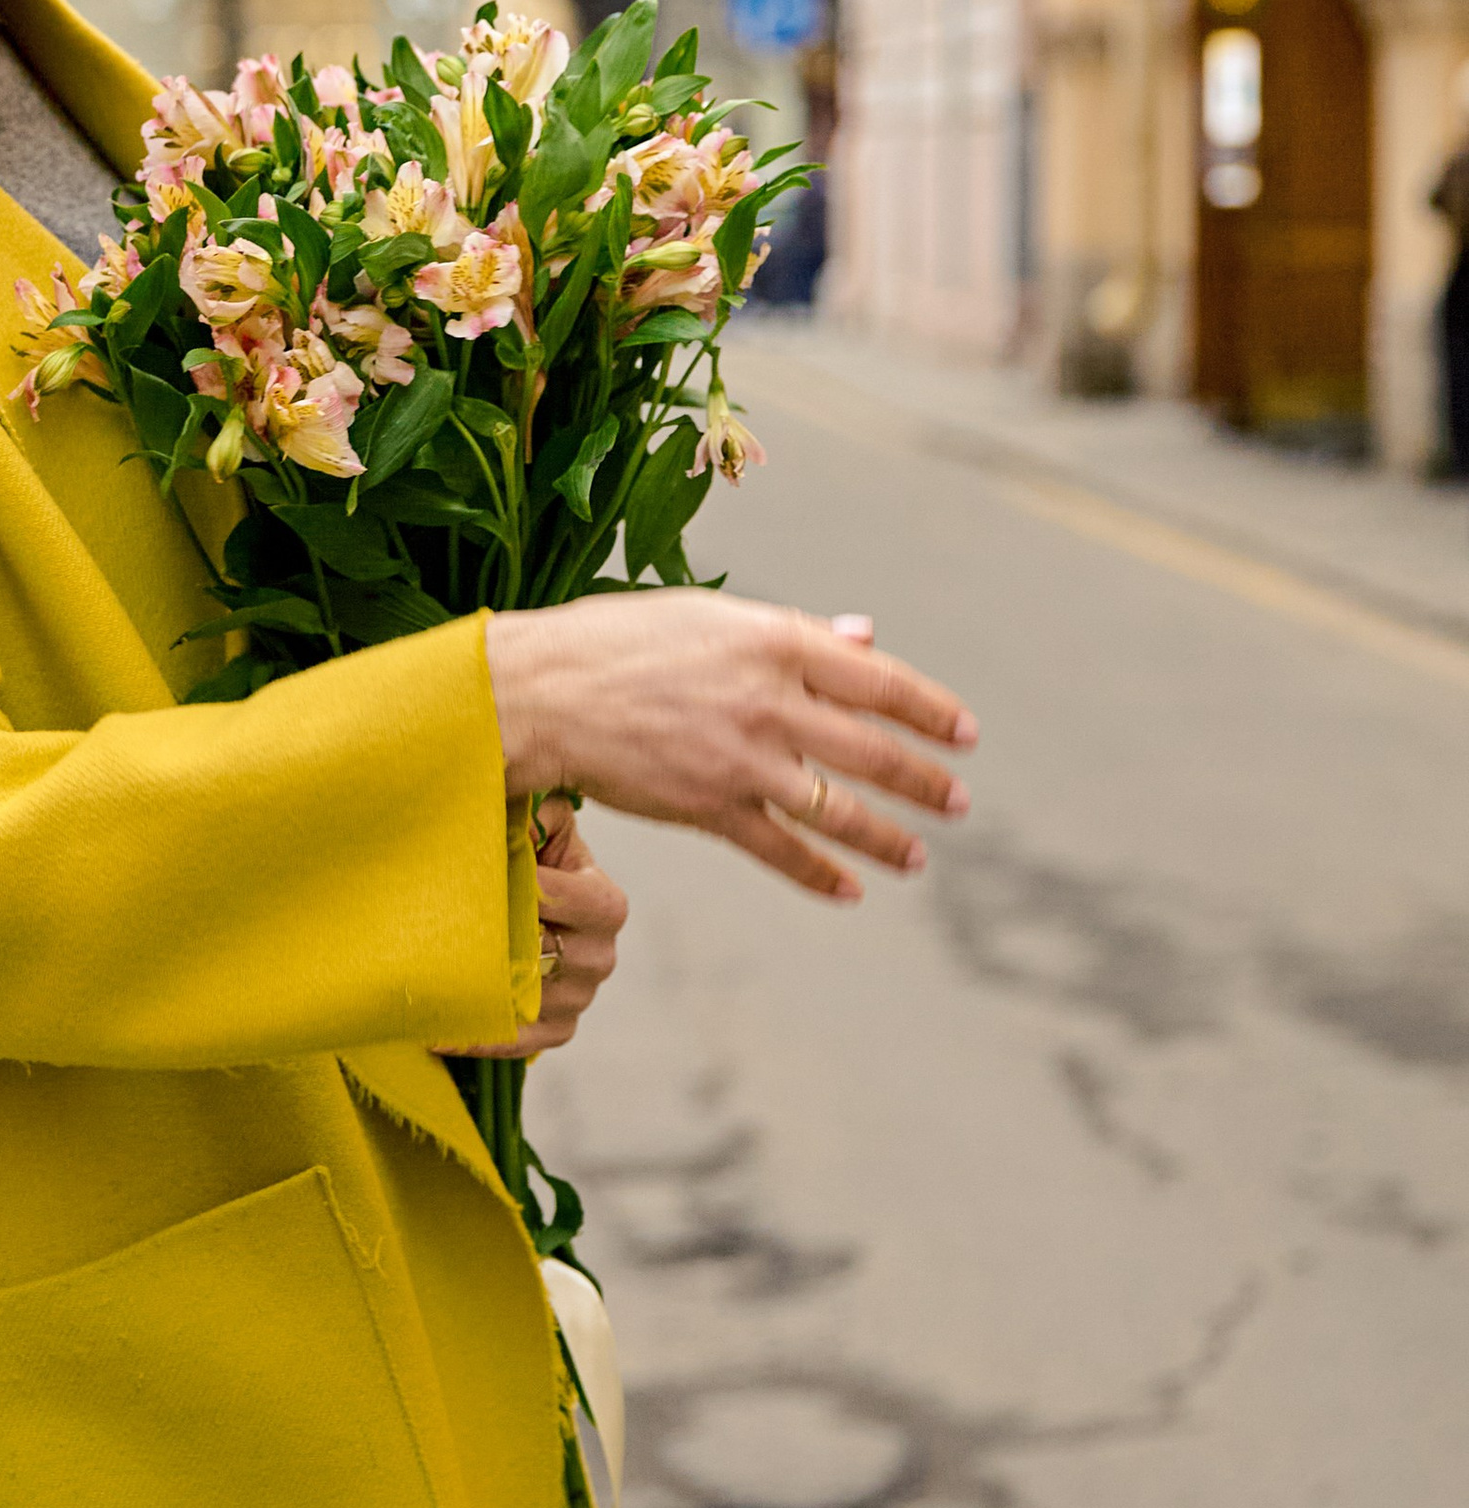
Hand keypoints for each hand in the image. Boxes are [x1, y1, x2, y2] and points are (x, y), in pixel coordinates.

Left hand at [438, 800, 625, 1062]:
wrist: (505, 907)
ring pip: (546, 1002)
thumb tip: (511, 796)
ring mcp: (581, 993)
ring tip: (443, 984)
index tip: (505, 883)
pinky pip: (529, 1041)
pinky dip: (488, 1038)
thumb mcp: (526, 824)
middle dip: (513, 946)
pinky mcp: (557, 1026)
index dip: (549, 894)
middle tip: (463, 939)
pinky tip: (444, 1030)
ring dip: (495, 994)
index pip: (593, 903)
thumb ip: (527, 810)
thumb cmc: (512, 857)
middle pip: (569, 958)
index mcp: (601, 896)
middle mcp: (600, 950)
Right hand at [484, 590, 975, 903]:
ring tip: (919, 856)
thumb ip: (795, 632)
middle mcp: (770, 701)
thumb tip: (864, 635)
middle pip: (872, 750)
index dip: (931, 709)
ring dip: (888, 836)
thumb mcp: (712, 618)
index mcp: (774, 641)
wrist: (541, 692)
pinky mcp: (709, 807)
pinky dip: (821, 873)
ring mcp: (742, 760)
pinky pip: (781, 849)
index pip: (879, 680)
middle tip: (958, 801)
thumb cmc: (620, 641)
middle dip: (924, 781)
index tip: (965, 733)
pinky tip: (851, 890)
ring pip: (838, 808)